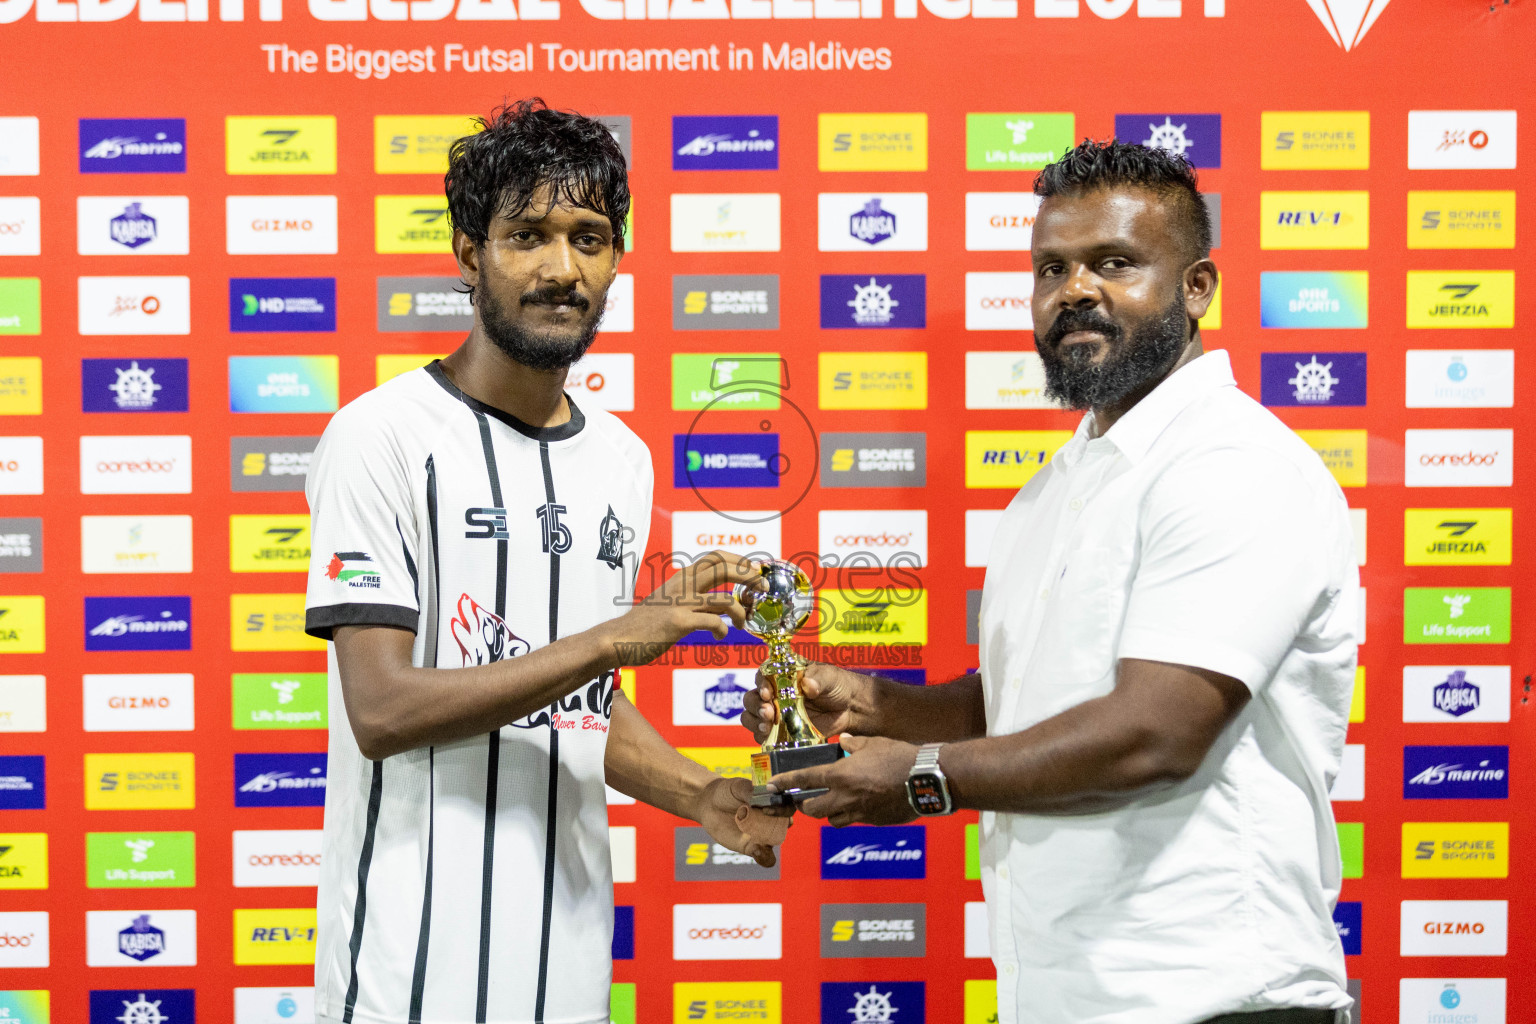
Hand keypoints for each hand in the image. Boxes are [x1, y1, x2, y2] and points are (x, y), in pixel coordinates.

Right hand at [600, 550, 760, 666]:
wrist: (619, 638)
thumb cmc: (646, 623)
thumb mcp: (669, 599)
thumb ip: (692, 594)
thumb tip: (721, 599)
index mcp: (682, 577)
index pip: (716, 557)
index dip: (739, 561)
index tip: (754, 572)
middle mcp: (682, 585)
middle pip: (723, 567)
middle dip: (749, 575)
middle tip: (762, 587)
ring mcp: (680, 603)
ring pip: (724, 599)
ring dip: (740, 612)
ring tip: (742, 623)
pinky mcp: (678, 622)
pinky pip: (712, 622)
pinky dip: (722, 629)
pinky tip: (718, 634)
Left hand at [695, 776, 790, 867]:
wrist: (710, 804)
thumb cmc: (728, 791)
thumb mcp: (738, 787)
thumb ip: (750, 791)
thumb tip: (761, 794)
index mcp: (773, 802)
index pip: (786, 806)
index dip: (783, 808)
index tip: (768, 808)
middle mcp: (772, 820)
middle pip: (784, 826)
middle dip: (782, 827)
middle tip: (770, 825)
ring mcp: (762, 835)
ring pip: (776, 844)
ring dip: (773, 845)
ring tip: (761, 845)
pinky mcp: (751, 847)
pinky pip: (764, 856)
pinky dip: (764, 857)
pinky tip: (756, 851)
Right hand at [742, 664, 863, 741]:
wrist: (849, 709)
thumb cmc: (837, 685)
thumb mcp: (830, 677)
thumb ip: (819, 678)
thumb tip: (808, 685)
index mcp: (782, 674)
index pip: (762, 675)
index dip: (760, 684)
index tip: (767, 693)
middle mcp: (774, 693)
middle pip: (751, 698)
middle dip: (755, 706)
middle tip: (768, 713)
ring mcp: (775, 712)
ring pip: (751, 716)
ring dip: (755, 722)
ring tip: (767, 727)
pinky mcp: (780, 730)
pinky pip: (761, 735)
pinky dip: (762, 736)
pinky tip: (770, 737)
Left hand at [770, 735, 918, 827]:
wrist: (926, 779)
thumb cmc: (900, 756)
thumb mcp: (872, 742)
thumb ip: (851, 744)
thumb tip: (841, 741)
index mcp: (841, 775)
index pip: (804, 780)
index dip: (785, 783)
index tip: (772, 785)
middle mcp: (845, 797)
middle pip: (812, 810)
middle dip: (806, 805)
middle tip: (807, 797)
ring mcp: (860, 812)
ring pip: (832, 820)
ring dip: (828, 812)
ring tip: (834, 801)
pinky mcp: (874, 821)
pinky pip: (855, 821)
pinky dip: (852, 815)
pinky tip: (861, 804)